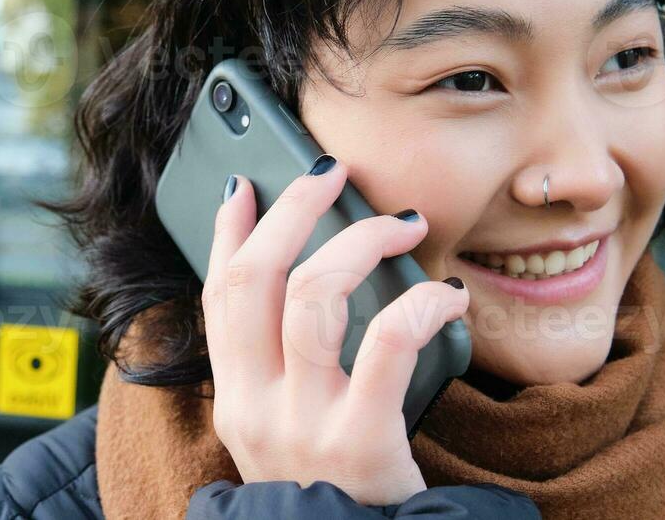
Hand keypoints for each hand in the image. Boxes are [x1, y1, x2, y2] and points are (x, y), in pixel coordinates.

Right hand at [200, 157, 470, 505]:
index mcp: (236, 401)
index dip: (227, 232)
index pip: (217, 297)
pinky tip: (447, 296)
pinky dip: (422, 303)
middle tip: (332, 175)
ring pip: (315, 294)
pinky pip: (388, 339)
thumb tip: (311, 281)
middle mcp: (257, 408)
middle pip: (256, 279)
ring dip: (362, 241)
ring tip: (403, 226)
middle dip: (293, 209)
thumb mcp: (286, 434)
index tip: (246, 185)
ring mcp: (304, 423)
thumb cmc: (338, 493)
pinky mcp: (361, 438)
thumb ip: (285, 371)